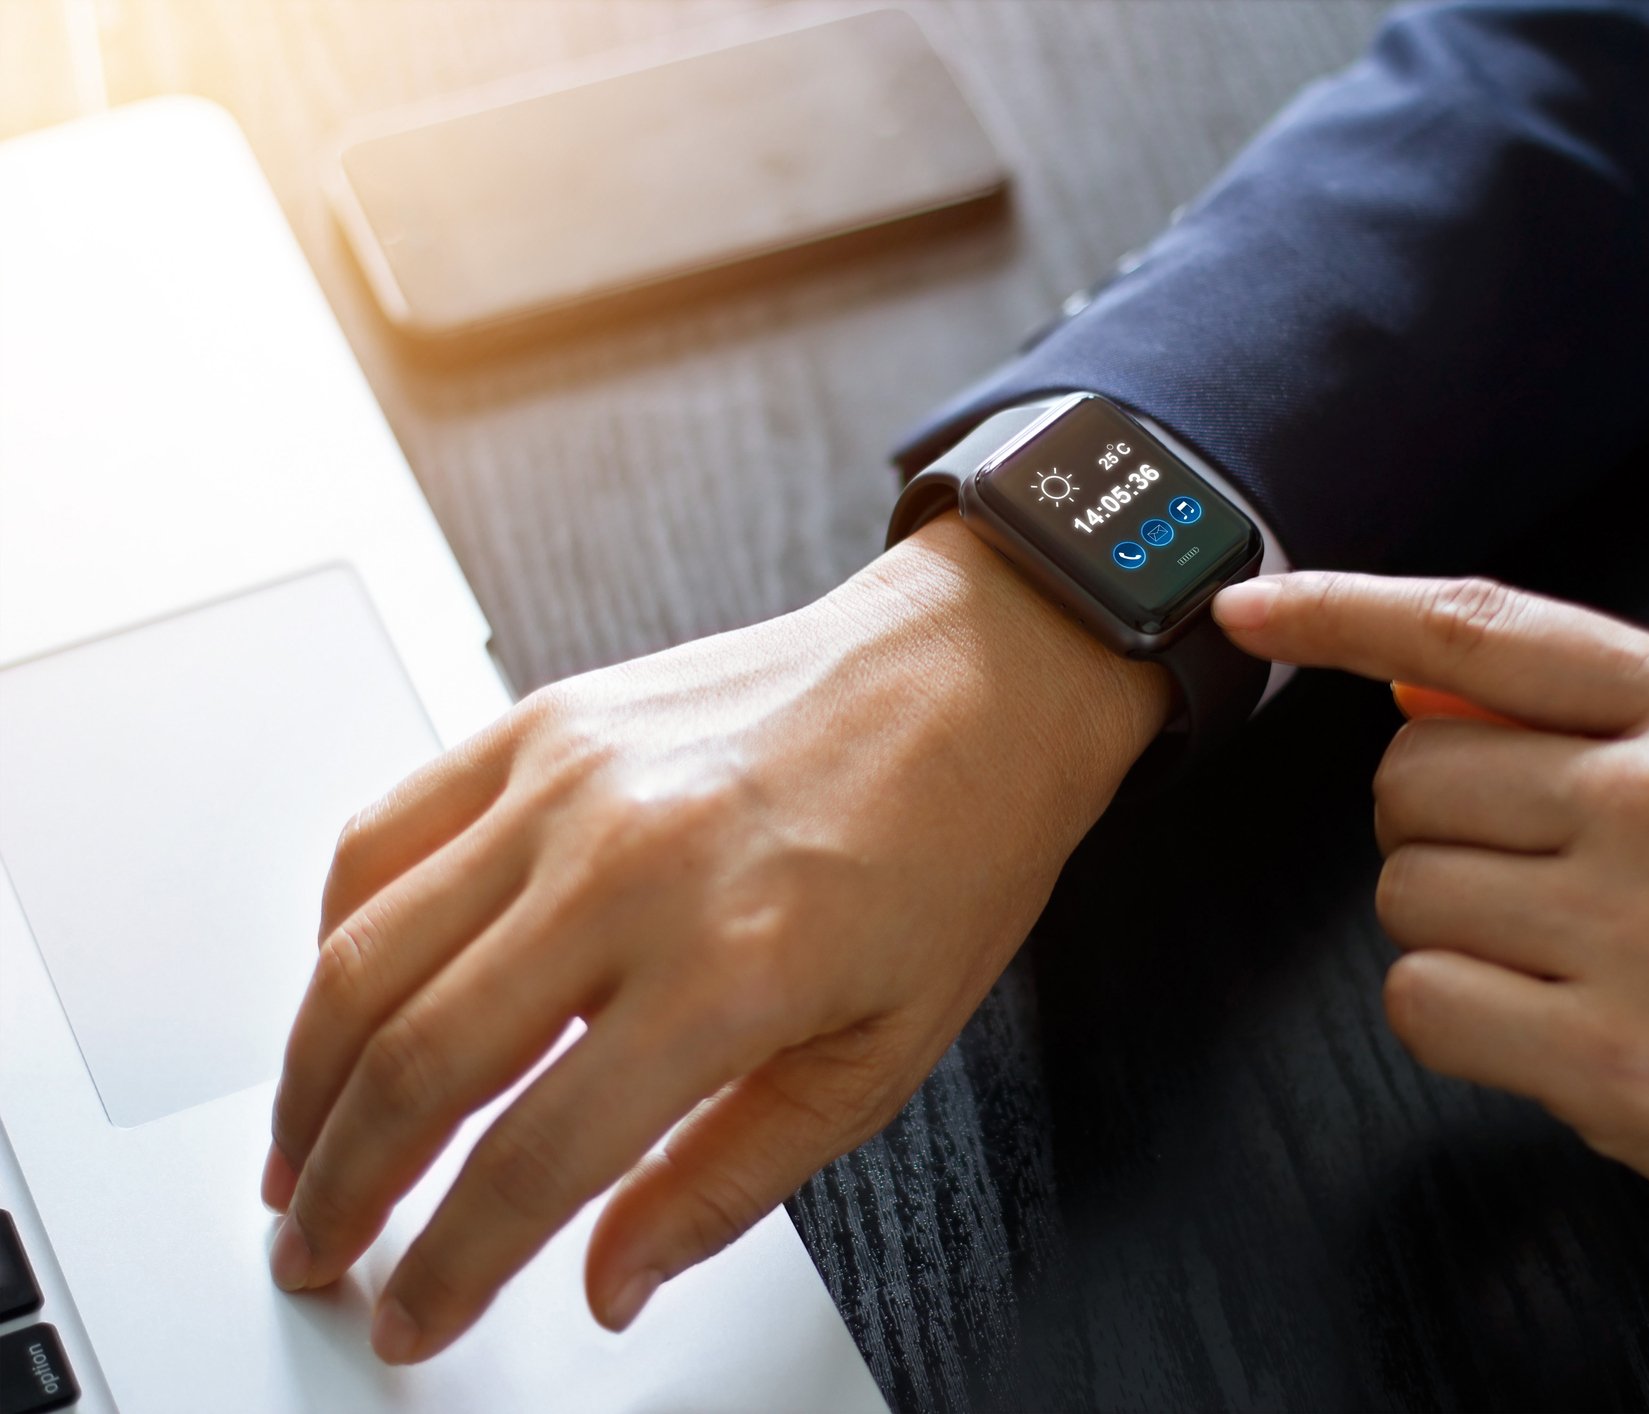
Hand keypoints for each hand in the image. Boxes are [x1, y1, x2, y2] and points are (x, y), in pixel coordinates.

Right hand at [262, 517, 1166, 1362]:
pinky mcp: (546, 722)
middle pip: (416, 1065)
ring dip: (309, 1077)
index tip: (415, 1312)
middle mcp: (631, 871)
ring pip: (366, 952)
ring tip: (301, 1149)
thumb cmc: (952, 852)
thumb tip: (612, 1278)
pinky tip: (348, 996)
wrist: (977, 678)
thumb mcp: (881, 1057)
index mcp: (731, 971)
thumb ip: (730, 1181)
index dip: (450, 1264)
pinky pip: (387, 832)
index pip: (533, 1161)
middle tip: (315, 1249)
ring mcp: (572, 784)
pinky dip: (338, 929)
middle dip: (341, 1188)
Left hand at [1213, 573, 1648, 1273]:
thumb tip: (1406, 685)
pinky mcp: (1608, 1057)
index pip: (1476, 630)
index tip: (1249, 604)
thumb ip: (1586, 713)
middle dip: (1437, 830)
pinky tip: (1545, 1021)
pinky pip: (1422, 1002)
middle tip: (1531, 874)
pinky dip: (1455, 1014)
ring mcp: (1637, 930)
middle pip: (1410, 781)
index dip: (1342, 612)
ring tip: (1565, 955)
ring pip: (1406, 893)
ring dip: (1453, 928)